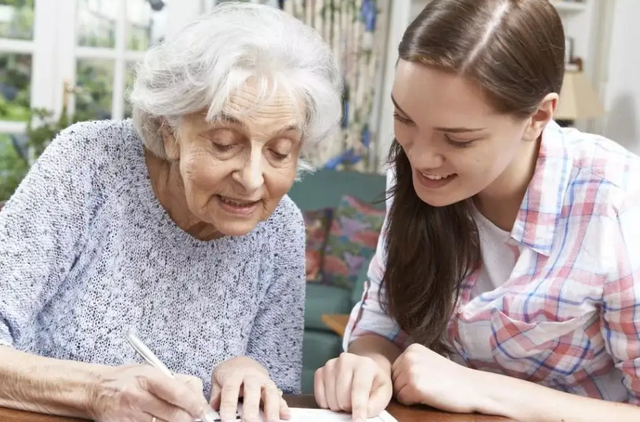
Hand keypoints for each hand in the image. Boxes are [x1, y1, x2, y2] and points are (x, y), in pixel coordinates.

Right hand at [88, 364, 214, 421]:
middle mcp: (138, 397)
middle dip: (191, 418)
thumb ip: (176, 381)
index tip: (206, 412)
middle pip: (174, 415)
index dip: (195, 405)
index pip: (178, 394)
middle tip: (199, 418)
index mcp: (147, 377)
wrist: (96, 390)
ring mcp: (131, 416)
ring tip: (183, 419)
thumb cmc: (128, 379)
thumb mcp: (151, 371)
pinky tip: (164, 421)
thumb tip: (198, 396)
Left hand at [211, 356, 288, 421]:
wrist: (242, 362)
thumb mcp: (218, 379)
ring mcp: (264, 380)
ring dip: (272, 408)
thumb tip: (214, 407)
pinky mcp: (272, 385)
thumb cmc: (228, 373)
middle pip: (252, 390)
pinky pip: (279, 396)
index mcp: (234, 374)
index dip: (228, 406)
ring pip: (270, 391)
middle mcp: (251, 375)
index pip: (230, 390)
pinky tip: (285, 416)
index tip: (227, 420)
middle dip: (252, 407)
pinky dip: (283, 406)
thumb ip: (217, 394)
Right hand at [314, 352, 392, 420]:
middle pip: (343, 398)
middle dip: (350, 408)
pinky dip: (328, 404)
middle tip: (355, 403)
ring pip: (331, 400)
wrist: (365, 369)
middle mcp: (346, 360)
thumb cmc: (374, 383)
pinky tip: (336, 397)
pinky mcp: (319, 372)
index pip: (359, 390)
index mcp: (365, 364)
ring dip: (339, 406)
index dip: (359, 409)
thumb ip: (374, 405)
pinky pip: (320, 399)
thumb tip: (358, 417)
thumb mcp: (383, 393)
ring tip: (347, 398)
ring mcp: (330, 365)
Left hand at [391, 344, 480, 413]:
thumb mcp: (427, 362)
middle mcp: (409, 356)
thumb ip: (410, 364)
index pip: (395, 370)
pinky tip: (430, 396)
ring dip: (410, 395)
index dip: (407, 380)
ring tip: (430, 390)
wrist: (474, 388)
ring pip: (397, 391)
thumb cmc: (452, 379)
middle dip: (406, 387)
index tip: (426, 379)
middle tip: (429, 386)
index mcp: (411, 348)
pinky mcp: (415, 386)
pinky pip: (403, 400)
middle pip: (393, 380)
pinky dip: (414, 403)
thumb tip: (388, 376)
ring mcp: (411, 370)